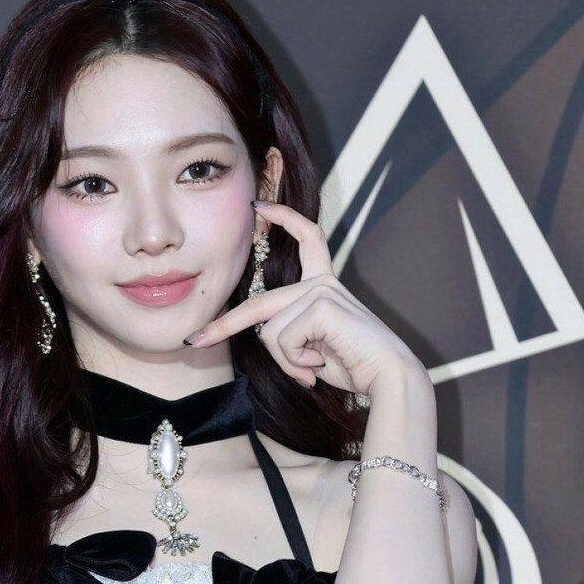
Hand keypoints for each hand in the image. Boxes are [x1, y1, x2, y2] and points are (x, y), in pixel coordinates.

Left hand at [184, 201, 426, 397]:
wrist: (389, 377)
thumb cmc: (356, 366)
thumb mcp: (314, 349)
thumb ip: (290, 336)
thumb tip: (266, 336)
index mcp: (324, 286)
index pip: (306, 239)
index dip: (284, 217)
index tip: (257, 207)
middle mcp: (321, 282)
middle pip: (258, 305)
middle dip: (223, 326)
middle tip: (194, 342)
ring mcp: (321, 289)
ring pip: (269, 332)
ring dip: (286, 362)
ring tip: (313, 370)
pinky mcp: (320, 304)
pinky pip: (282, 340)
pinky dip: (295, 362)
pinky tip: (320, 365)